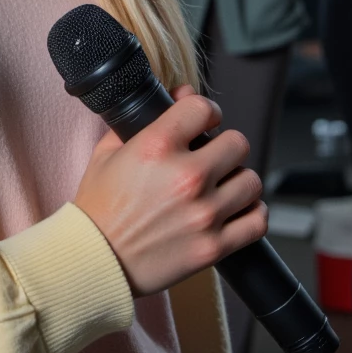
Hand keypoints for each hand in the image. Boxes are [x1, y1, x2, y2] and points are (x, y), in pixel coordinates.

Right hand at [74, 87, 266, 296]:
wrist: (94, 259)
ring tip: (223, 186)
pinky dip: (252, 213)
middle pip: (238, 143)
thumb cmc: (98, 207)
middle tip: (213, 158)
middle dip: (225, 147)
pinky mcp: (213, 246)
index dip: (206, 111)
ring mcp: (203, 213)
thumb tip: (181, 93)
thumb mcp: (108, 153)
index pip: (204, 108)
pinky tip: (237, 210)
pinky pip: (257, 221)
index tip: (205, 121)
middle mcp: (185, 176)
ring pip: (252, 181)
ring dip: (239, 181)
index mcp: (157, 146)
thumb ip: (144, 119)